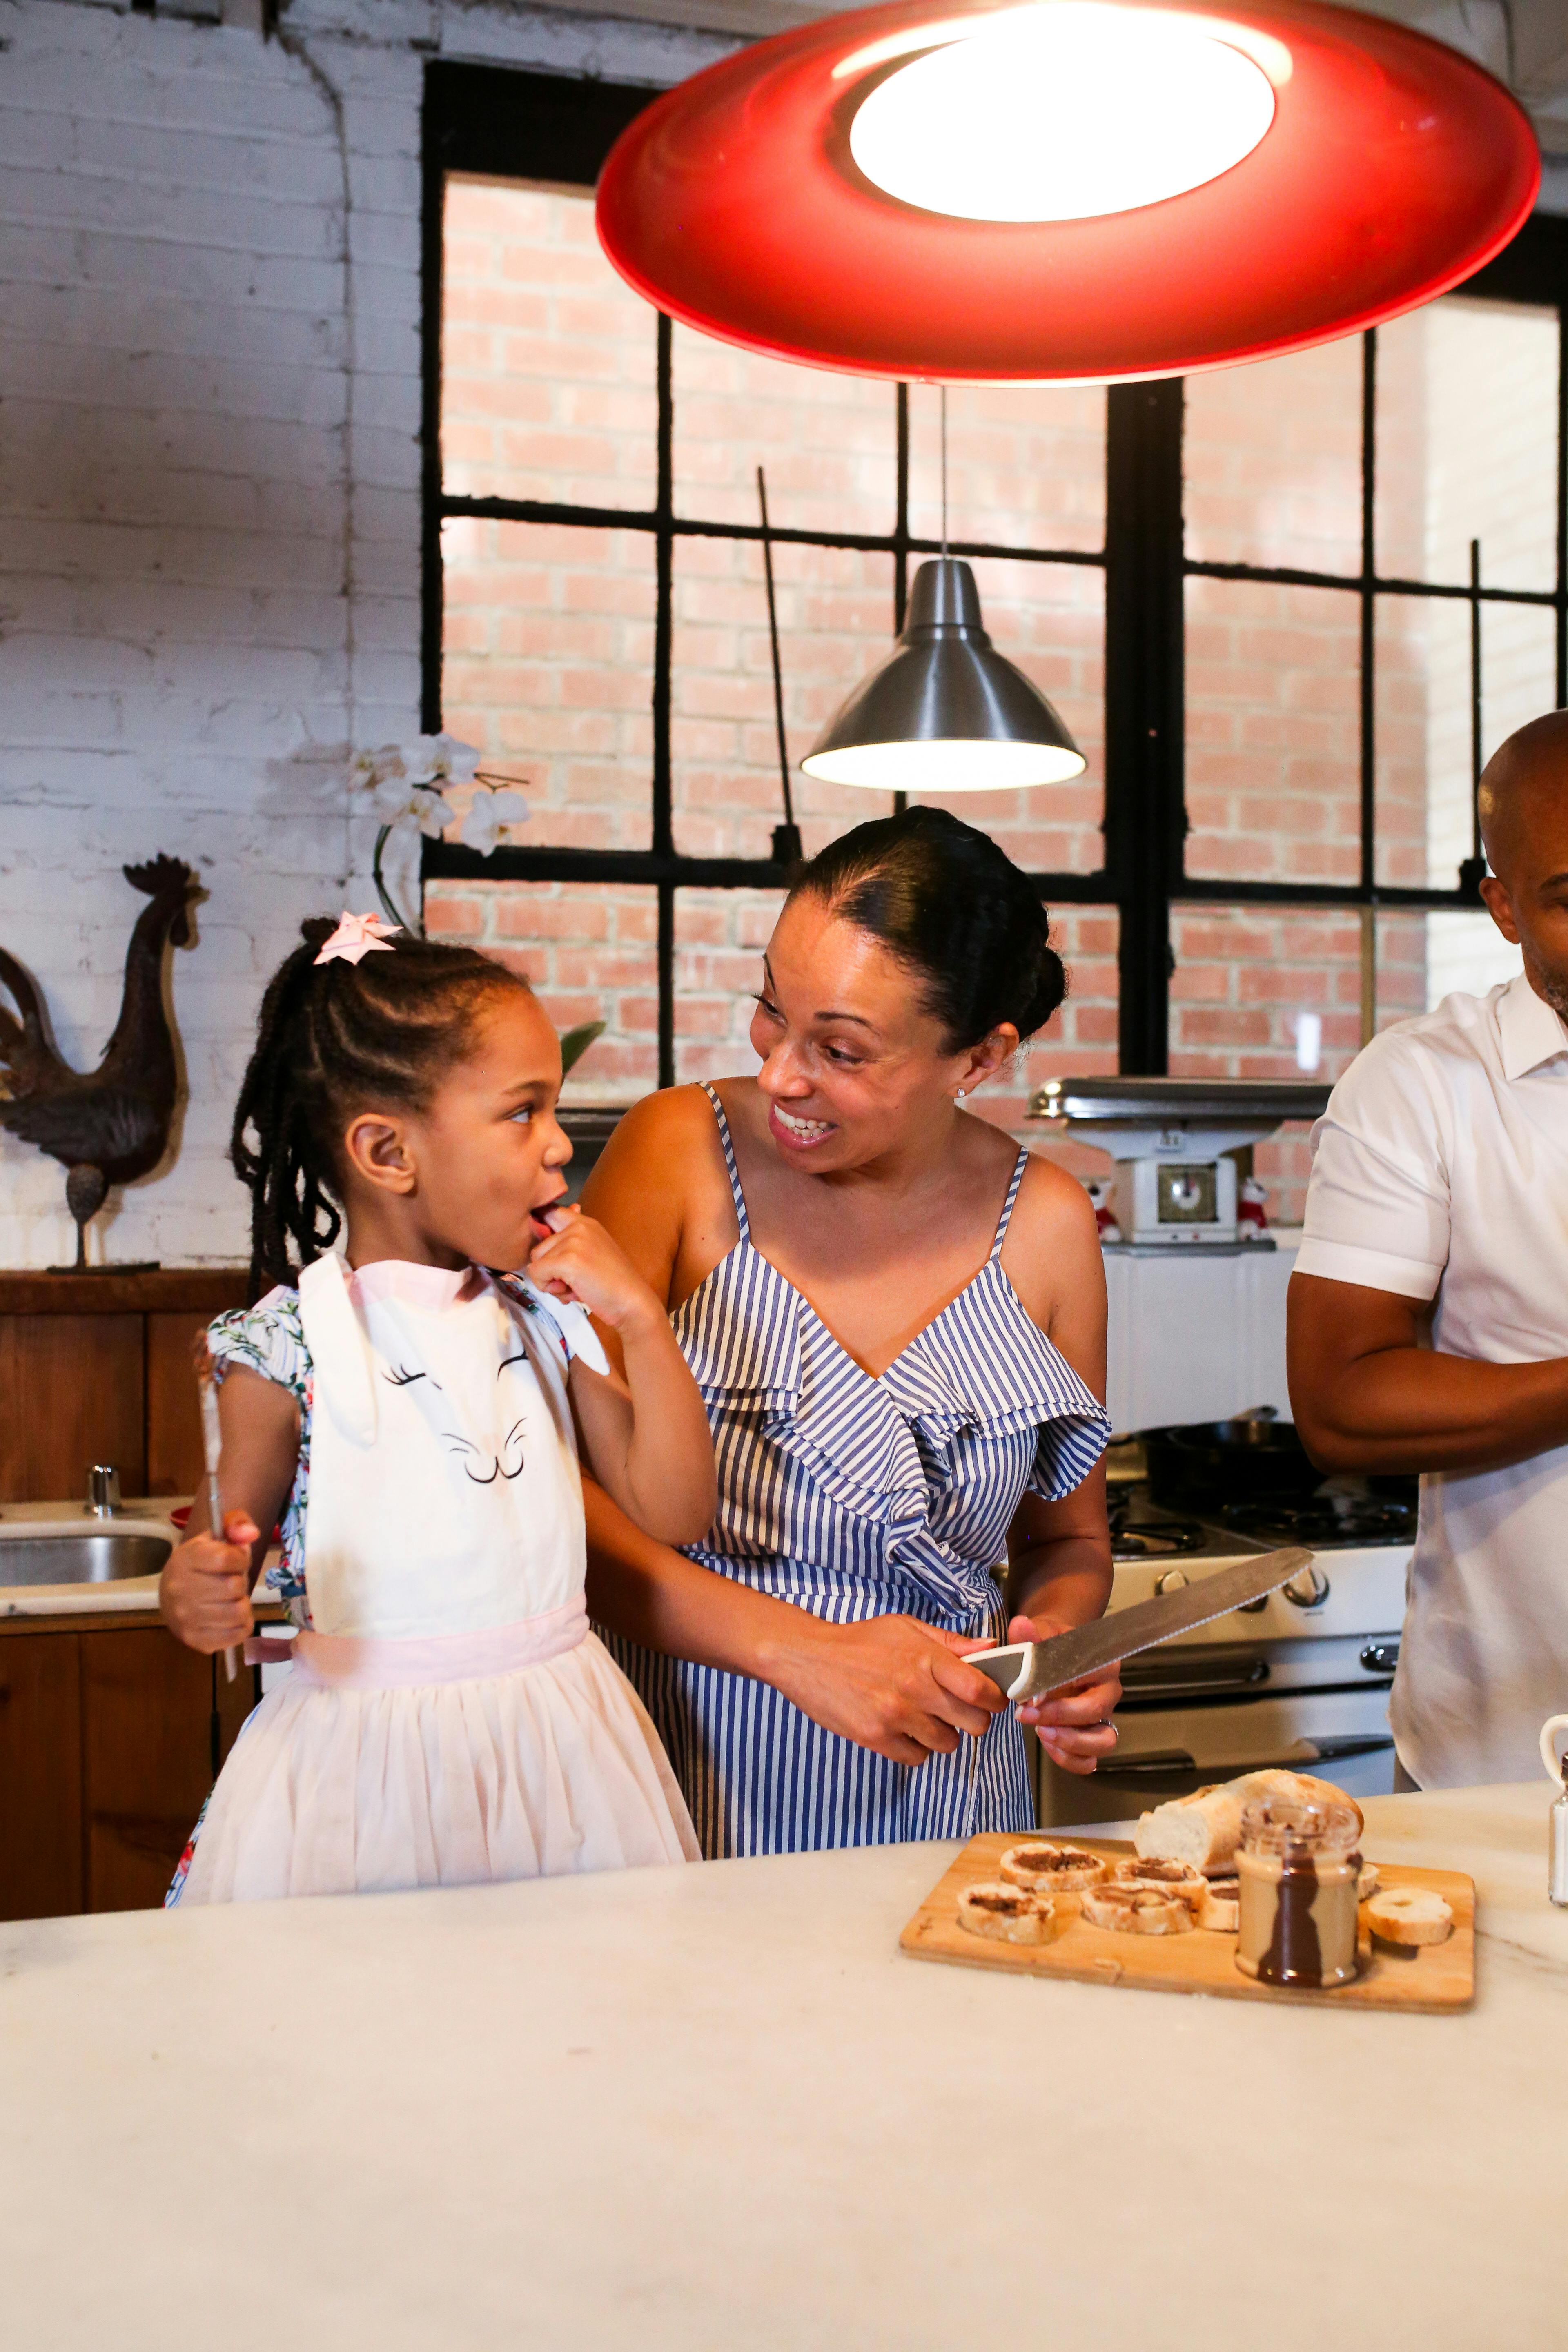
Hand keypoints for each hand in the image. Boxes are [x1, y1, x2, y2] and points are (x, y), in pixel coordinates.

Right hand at [158, 1512, 256, 1655]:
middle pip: (233, 1587)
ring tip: (230, 1599)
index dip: (240, 1558)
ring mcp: (185, 1618)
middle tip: (231, 1582)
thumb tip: (251, 1533)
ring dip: (242, 1605)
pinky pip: (237, 1635)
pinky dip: (242, 1625)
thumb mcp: (216, 1535)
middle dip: (240, 1582)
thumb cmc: (201, 1564)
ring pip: (238, 1612)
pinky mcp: (196, 1640)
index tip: (236, 1560)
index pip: (225, 1558)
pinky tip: (231, 1617)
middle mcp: (180, 1590)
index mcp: (185, 1559)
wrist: (172, 1596)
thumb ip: (236, 1523)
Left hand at [527, 1207, 664, 1339]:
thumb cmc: (612, 1284)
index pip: (549, 1212)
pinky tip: (571, 1291)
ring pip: (535, 1261)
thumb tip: (556, 1219)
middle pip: (538, 1246)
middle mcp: (578, 1226)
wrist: (632, 1303)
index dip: (542, 1233)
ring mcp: (573, 1241)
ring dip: (549, 1280)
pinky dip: (548, 1288)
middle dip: (549, 1268)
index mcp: (585, 1223)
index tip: (553, 1253)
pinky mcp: (567, 1260)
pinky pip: (536, 1274)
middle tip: (574, 1280)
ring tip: (576, 1286)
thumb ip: (571, 1240)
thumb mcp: (591, 1252)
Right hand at [769, 1613, 1006, 1766]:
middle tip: (960, 1710)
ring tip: (924, 1717)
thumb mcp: (906, 1628)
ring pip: (947, 1744)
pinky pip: (917, 1758)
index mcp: (925, 1658)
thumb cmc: (860, 1641)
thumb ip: (951, 1643)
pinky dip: (916, 1748)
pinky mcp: (875, 1738)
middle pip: (974, 1723)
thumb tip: (990, 1648)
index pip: (980, 1689)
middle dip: (973, 1719)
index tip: (992, 1698)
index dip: (995, 1698)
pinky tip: (903, 1729)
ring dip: (942, 1734)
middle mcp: (914, 1689)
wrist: (808, 1658)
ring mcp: (895, 1717)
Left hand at [1008, 1611, 1121, 1777]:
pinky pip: (1089, 1760)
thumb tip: (1020, 1625)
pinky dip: (1070, 1759)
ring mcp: (1103, 1718)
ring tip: (1042, 1734)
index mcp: (1102, 1663)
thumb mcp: (1040, 1636)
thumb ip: (1030, 1635)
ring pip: (1103, 1742)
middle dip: (1060, 1717)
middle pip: (1096, 1711)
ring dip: (1071, 1742)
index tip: (1031, 1693)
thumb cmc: (1050, 1646)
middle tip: (1027, 1714)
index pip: (1091, 1678)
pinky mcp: (1091, 1738)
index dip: (1062, 1687)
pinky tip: (1048, 1745)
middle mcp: (1109, 1692)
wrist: (1052, 1656)